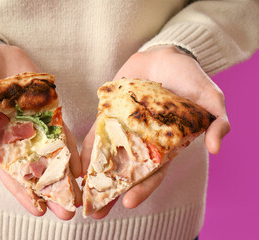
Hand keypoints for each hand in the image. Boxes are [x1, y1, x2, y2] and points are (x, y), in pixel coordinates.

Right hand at [0, 41, 81, 219]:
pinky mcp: (48, 109)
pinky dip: (71, 147)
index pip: (8, 172)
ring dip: (66, 174)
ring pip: (52, 153)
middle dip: (50, 190)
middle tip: (67, 213)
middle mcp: (16, 136)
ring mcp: (34, 124)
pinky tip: (82, 164)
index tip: (38, 210)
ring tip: (81, 194)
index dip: (22, 191)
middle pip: (35, 169)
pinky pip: (61, 131)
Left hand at [81, 45, 229, 217]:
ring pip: (109, 157)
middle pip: (127, 172)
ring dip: (95, 176)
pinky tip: (77, 164)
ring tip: (81, 194)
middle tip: (95, 211)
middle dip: (112, 191)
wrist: (164, 53)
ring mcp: (125, 128)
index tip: (128, 203)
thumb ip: (217, 121)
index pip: (155, 172)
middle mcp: (144, 141)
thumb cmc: (189, 76)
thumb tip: (216, 148)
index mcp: (167, 144)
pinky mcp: (110, 114)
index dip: (143, 188)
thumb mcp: (210, 97)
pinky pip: (98, 134)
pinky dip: (88, 148)